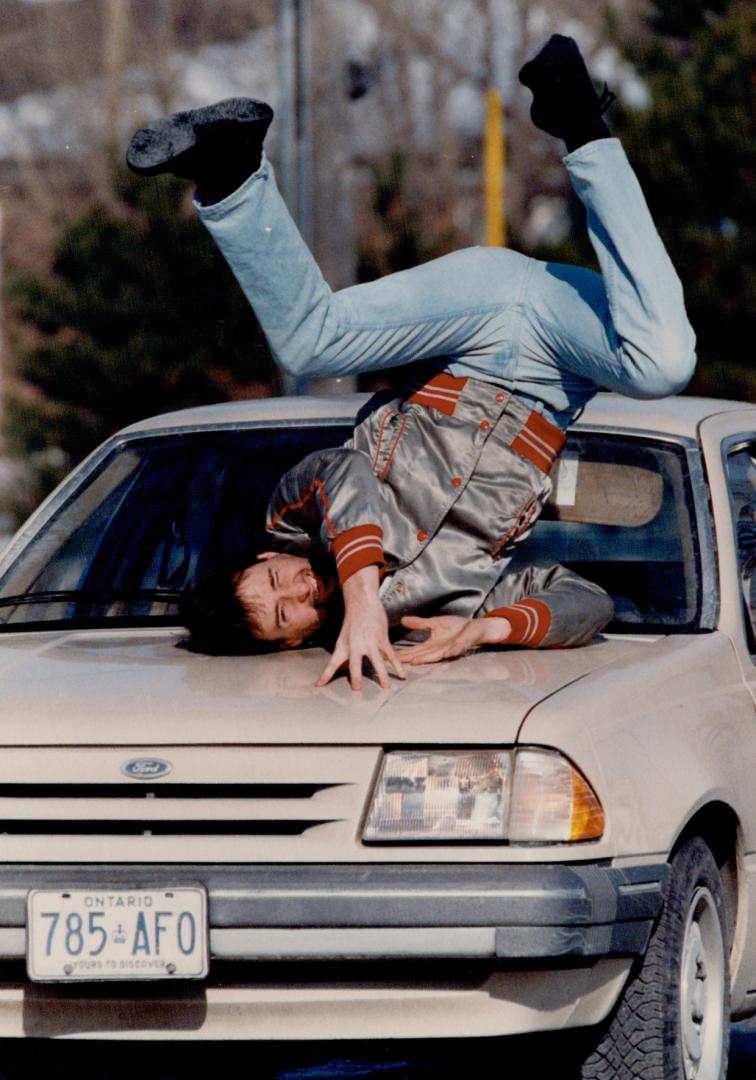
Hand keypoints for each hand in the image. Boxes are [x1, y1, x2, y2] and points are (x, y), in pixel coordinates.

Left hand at [316, 566, 404, 690]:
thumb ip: (343, 655)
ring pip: (377, 661)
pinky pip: (391, 654)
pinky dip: (397, 665)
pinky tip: (402, 674)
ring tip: (386, 687)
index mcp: (343, 646)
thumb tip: (343, 670)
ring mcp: (370, 642)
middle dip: (355, 677)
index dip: (325, 675)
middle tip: (357, 690)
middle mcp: (355, 645)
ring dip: (381, 675)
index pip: (332, 663)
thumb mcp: (343, 638)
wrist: (362, 603)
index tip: (319, 685)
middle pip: (355, 664)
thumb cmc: (352, 622)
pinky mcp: (381, 638)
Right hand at [399, 614, 511, 665]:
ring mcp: (450, 648)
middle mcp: (439, 650)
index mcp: (432, 645)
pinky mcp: (462, 644)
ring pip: (436, 655)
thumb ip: (420, 624)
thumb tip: (403, 620)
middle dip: (410, 659)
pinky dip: (452, 650)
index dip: (403, 654)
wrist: (477, 628)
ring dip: (426, 659)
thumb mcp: (435, 624)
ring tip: (414, 661)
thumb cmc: (457, 628)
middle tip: (396, 663)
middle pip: (422, 655)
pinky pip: (457, 648)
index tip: (389, 656)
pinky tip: (447, 652)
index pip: (414, 650)